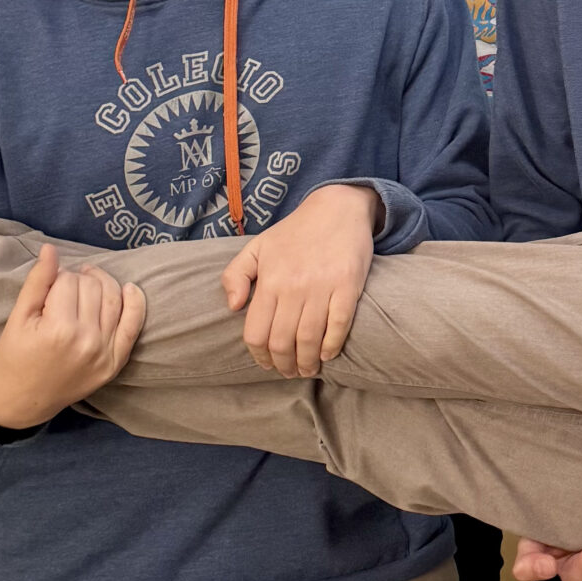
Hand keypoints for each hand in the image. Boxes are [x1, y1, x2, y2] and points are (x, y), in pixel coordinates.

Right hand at [0, 242, 145, 431]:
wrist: (21, 400)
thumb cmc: (15, 357)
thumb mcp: (18, 318)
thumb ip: (38, 281)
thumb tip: (51, 248)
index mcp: (59, 329)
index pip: (68, 281)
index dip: (58, 277)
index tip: (49, 287)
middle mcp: (88, 340)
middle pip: (93, 287)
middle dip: (78, 279)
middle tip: (65, 287)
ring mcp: (105, 353)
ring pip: (114, 299)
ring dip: (102, 284)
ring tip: (88, 283)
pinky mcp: (115, 362)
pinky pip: (134, 325)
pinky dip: (136, 303)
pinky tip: (129, 288)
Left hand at [221, 183, 378, 376]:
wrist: (337, 208)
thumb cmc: (295, 232)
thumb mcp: (257, 247)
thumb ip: (235, 275)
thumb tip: (233, 307)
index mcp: (269, 281)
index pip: (256, 333)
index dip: (260, 357)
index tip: (267, 365)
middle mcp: (293, 287)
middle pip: (282, 342)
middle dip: (284, 366)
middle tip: (289, 372)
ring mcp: (322, 288)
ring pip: (309, 339)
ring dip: (308, 362)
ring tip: (308, 369)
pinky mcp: (348, 286)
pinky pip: (339, 326)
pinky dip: (332, 346)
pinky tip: (328, 354)